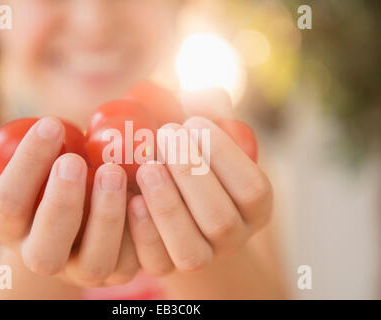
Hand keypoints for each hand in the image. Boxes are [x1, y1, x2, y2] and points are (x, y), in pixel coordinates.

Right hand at [0, 117, 138, 286]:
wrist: (82, 200)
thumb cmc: (46, 174)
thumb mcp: (12, 161)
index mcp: (12, 229)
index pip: (8, 206)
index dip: (25, 166)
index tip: (51, 123)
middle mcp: (44, 256)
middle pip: (44, 249)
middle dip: (59, 204)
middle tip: (74, 160)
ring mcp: (84, 268)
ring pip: (93, 262)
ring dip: (104, 218)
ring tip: (113, 172)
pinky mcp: (118, 270)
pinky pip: (130, 263)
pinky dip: (139, 232)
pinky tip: (142, 196)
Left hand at [127, 93, 272, 276]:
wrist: (170, 195)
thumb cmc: (191, 155)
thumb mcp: (205, 132)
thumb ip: (212, 110)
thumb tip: (210, 97)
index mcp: (254, 206)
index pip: (252, 189)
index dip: (224, 155)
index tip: (192, 122)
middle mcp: (233, 237)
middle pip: (220, 220)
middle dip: (191, 173)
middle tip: (166, 135)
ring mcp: (201, 256)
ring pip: (191, 249)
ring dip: (168, 205)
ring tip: (147, 165)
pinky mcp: (166, 266)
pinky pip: (157, 261)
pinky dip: (144, 230)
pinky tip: (132, 198)